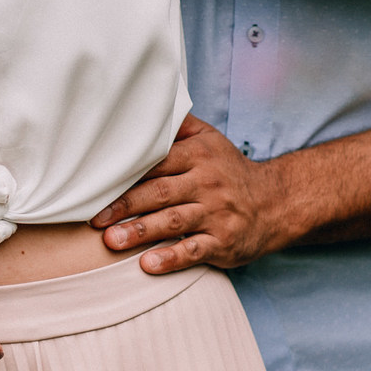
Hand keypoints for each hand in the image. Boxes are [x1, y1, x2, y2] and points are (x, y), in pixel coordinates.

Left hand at [91, 114, 287, 272]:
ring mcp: (216, 214)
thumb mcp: (210, 139)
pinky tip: (148, 264)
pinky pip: (194, 251)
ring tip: (111, 242)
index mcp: (199, 156)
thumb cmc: (229, 170)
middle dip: (125, 205)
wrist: (275, 202)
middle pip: (160, 193)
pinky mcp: (223, 243)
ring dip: (140, 232)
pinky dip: (171, 258)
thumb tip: (143, 106)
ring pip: (173, 222)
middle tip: (94, 218)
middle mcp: (207, 183)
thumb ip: (178, 126)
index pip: (158, 162)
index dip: (127, 174)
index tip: (97, 183)